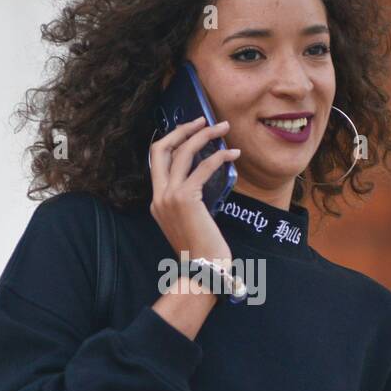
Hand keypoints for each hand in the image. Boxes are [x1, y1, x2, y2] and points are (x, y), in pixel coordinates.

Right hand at [148, 115, 239, 265]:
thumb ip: (189, 201)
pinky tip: (234, 153)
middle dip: (182, 129)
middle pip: (161, 148)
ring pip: (183, 152)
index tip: (192, 130)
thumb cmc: (203, 250)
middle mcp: (158, 196)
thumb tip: (204, 181)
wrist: (203, 270)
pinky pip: (203, 167)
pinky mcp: (186, 198)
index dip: (173, 140)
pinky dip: (220, 156)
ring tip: (224, 127)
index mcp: (157, 201)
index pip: (157, 160)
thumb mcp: (190, 222)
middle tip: (203, 119)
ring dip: (205, 135)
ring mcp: (169, 197)